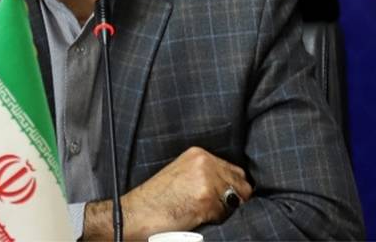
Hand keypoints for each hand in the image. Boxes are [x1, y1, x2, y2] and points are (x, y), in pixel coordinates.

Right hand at [82, 147, 252, 239]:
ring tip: (200, 214)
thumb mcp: (182, 176)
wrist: (135, 214)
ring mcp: (206, 179)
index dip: (235, 189)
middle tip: (214, 210)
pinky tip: (196, 218)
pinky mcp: (205, 198)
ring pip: (235, 201)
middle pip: (240, 184)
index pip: (235, 171)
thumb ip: (207, 175)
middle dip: (233, 200)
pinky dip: (215, 221)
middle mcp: (204, 161)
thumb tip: (235, 189)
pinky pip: (224, 215)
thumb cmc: (156, 201)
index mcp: (198, 154)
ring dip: (223, 211)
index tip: (228, 201)